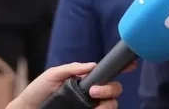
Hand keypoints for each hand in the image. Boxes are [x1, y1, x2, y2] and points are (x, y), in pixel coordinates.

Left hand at [6, 62, 124, 108]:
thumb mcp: (53, 75)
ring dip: (108, 104)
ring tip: (94, 106)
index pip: (107, 76)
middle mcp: (92, 96)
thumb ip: (73, 68)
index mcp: (86, 82)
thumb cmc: (38, 92)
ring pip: (112, 105)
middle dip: (110, 90)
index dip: (122, 69)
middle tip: (94, 92)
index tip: (131, 66)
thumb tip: (93, 65)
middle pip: (115, 91)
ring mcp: (90, 108)